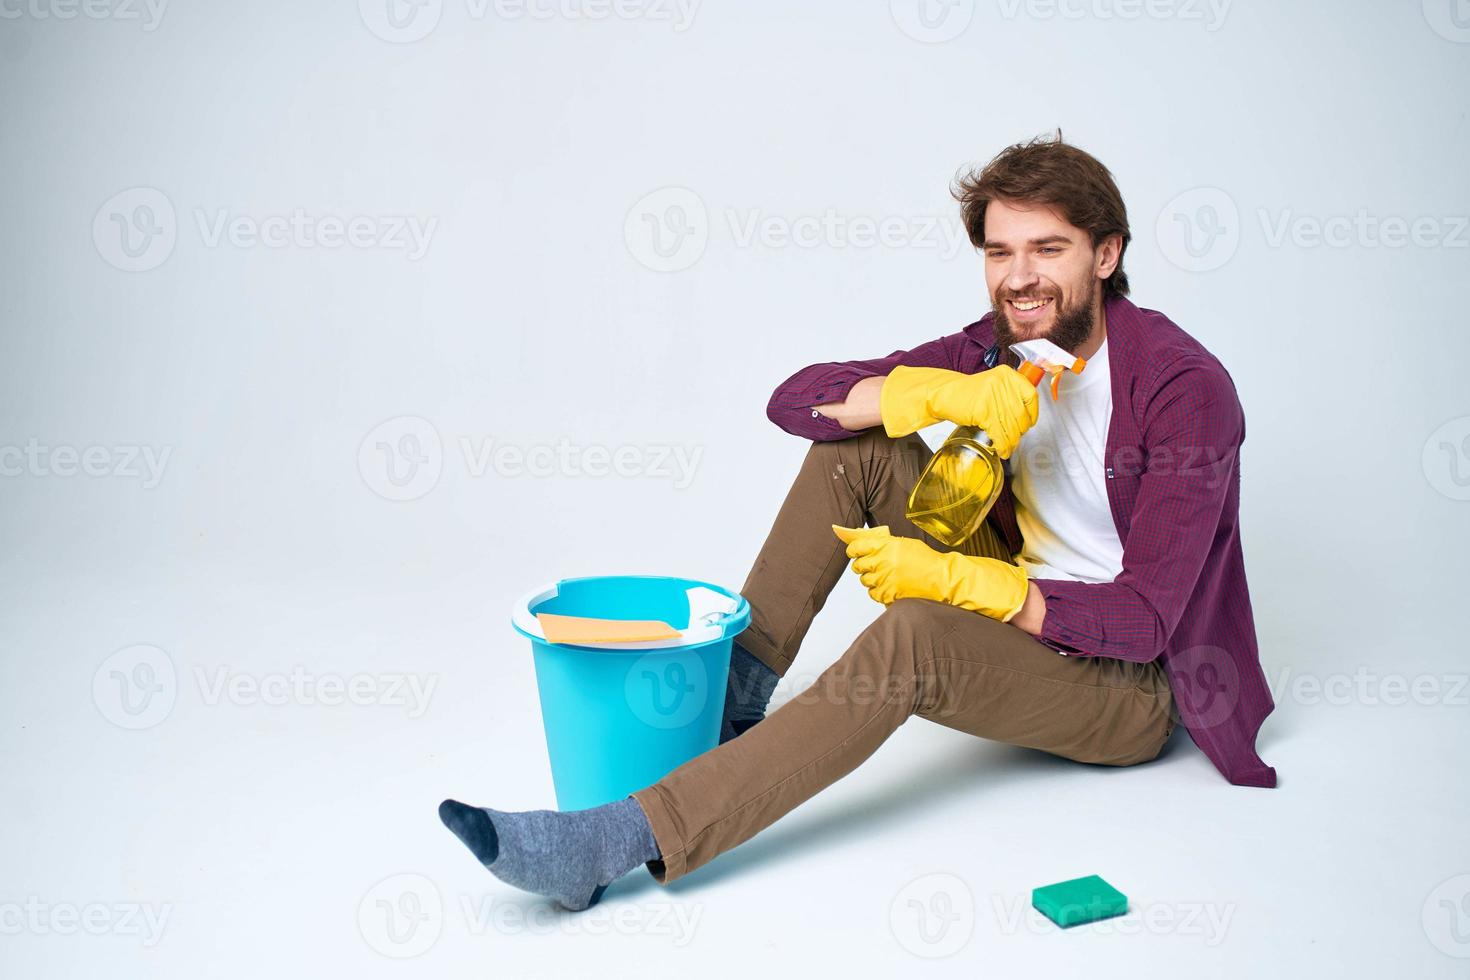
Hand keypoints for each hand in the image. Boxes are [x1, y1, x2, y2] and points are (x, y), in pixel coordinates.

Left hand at [831, 524, 1031, 621]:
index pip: (857, 546)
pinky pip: (873, 593)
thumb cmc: (926, 560)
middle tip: (869, 566)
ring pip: (865, 581)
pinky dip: (877, 591)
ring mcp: (884, 579)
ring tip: (882, 576)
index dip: (852, 549)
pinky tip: (887, 586)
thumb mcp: (904, 544)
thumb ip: (884, 543)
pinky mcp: (888, 594)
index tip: (853, 551)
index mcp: (885, 545)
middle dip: (861, 566)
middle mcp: (882, 561)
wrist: (941, 578)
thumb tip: (865, 542)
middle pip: (858, 565)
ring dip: (870, 579)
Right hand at [879, 364, 1038, 457]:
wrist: (944, 394)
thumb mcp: (993, 386)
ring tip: (1008, 448)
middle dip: (1020, 432)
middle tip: (1016, 438)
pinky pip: (998, 432)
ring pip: (1010, 426)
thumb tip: (1025, 417)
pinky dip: (1002, 444)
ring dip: (1011, 442)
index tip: (1029, 423)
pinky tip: (1001, 449)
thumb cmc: (967, 393)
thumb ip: (1010, 395)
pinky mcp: (983, 410)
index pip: (1031, 395)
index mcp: (1008, 374)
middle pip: (1020, 414)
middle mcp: (1002, 382)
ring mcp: (992, 396)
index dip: (1032, 413)